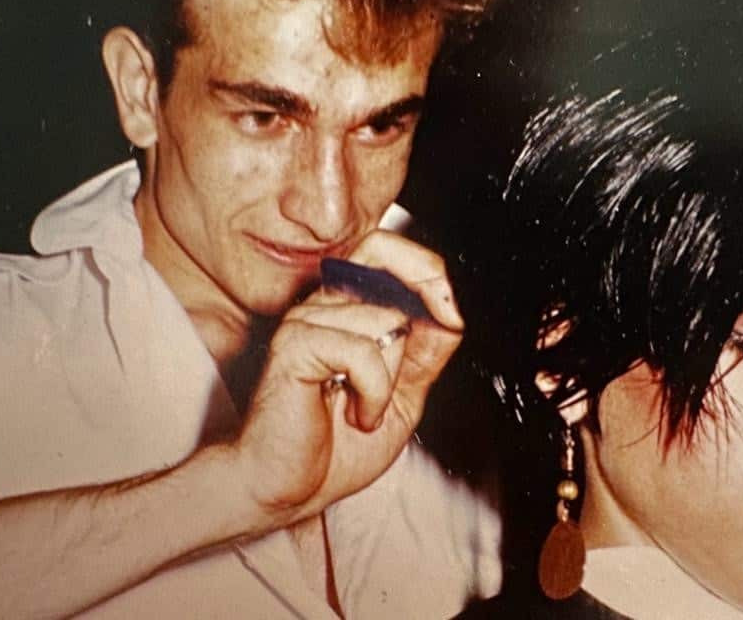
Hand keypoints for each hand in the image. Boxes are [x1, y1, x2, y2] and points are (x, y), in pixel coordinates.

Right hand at [230, 231, 462, 528]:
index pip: (388, 251)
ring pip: (388, 321)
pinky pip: (364, 352)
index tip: (453, 313)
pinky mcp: (295, 343)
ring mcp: (306, 319)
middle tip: (411, 367)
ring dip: (390, 381)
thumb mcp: (404, 396)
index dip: (428, 271)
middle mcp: (325, 303)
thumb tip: (455, 310)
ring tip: (361, 409)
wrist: (287, 491)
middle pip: (392, 270)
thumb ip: (427, 351)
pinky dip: (373, 394)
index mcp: (347, 308)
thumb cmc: (335, 447)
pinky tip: (354, 414)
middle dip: (418, 320)